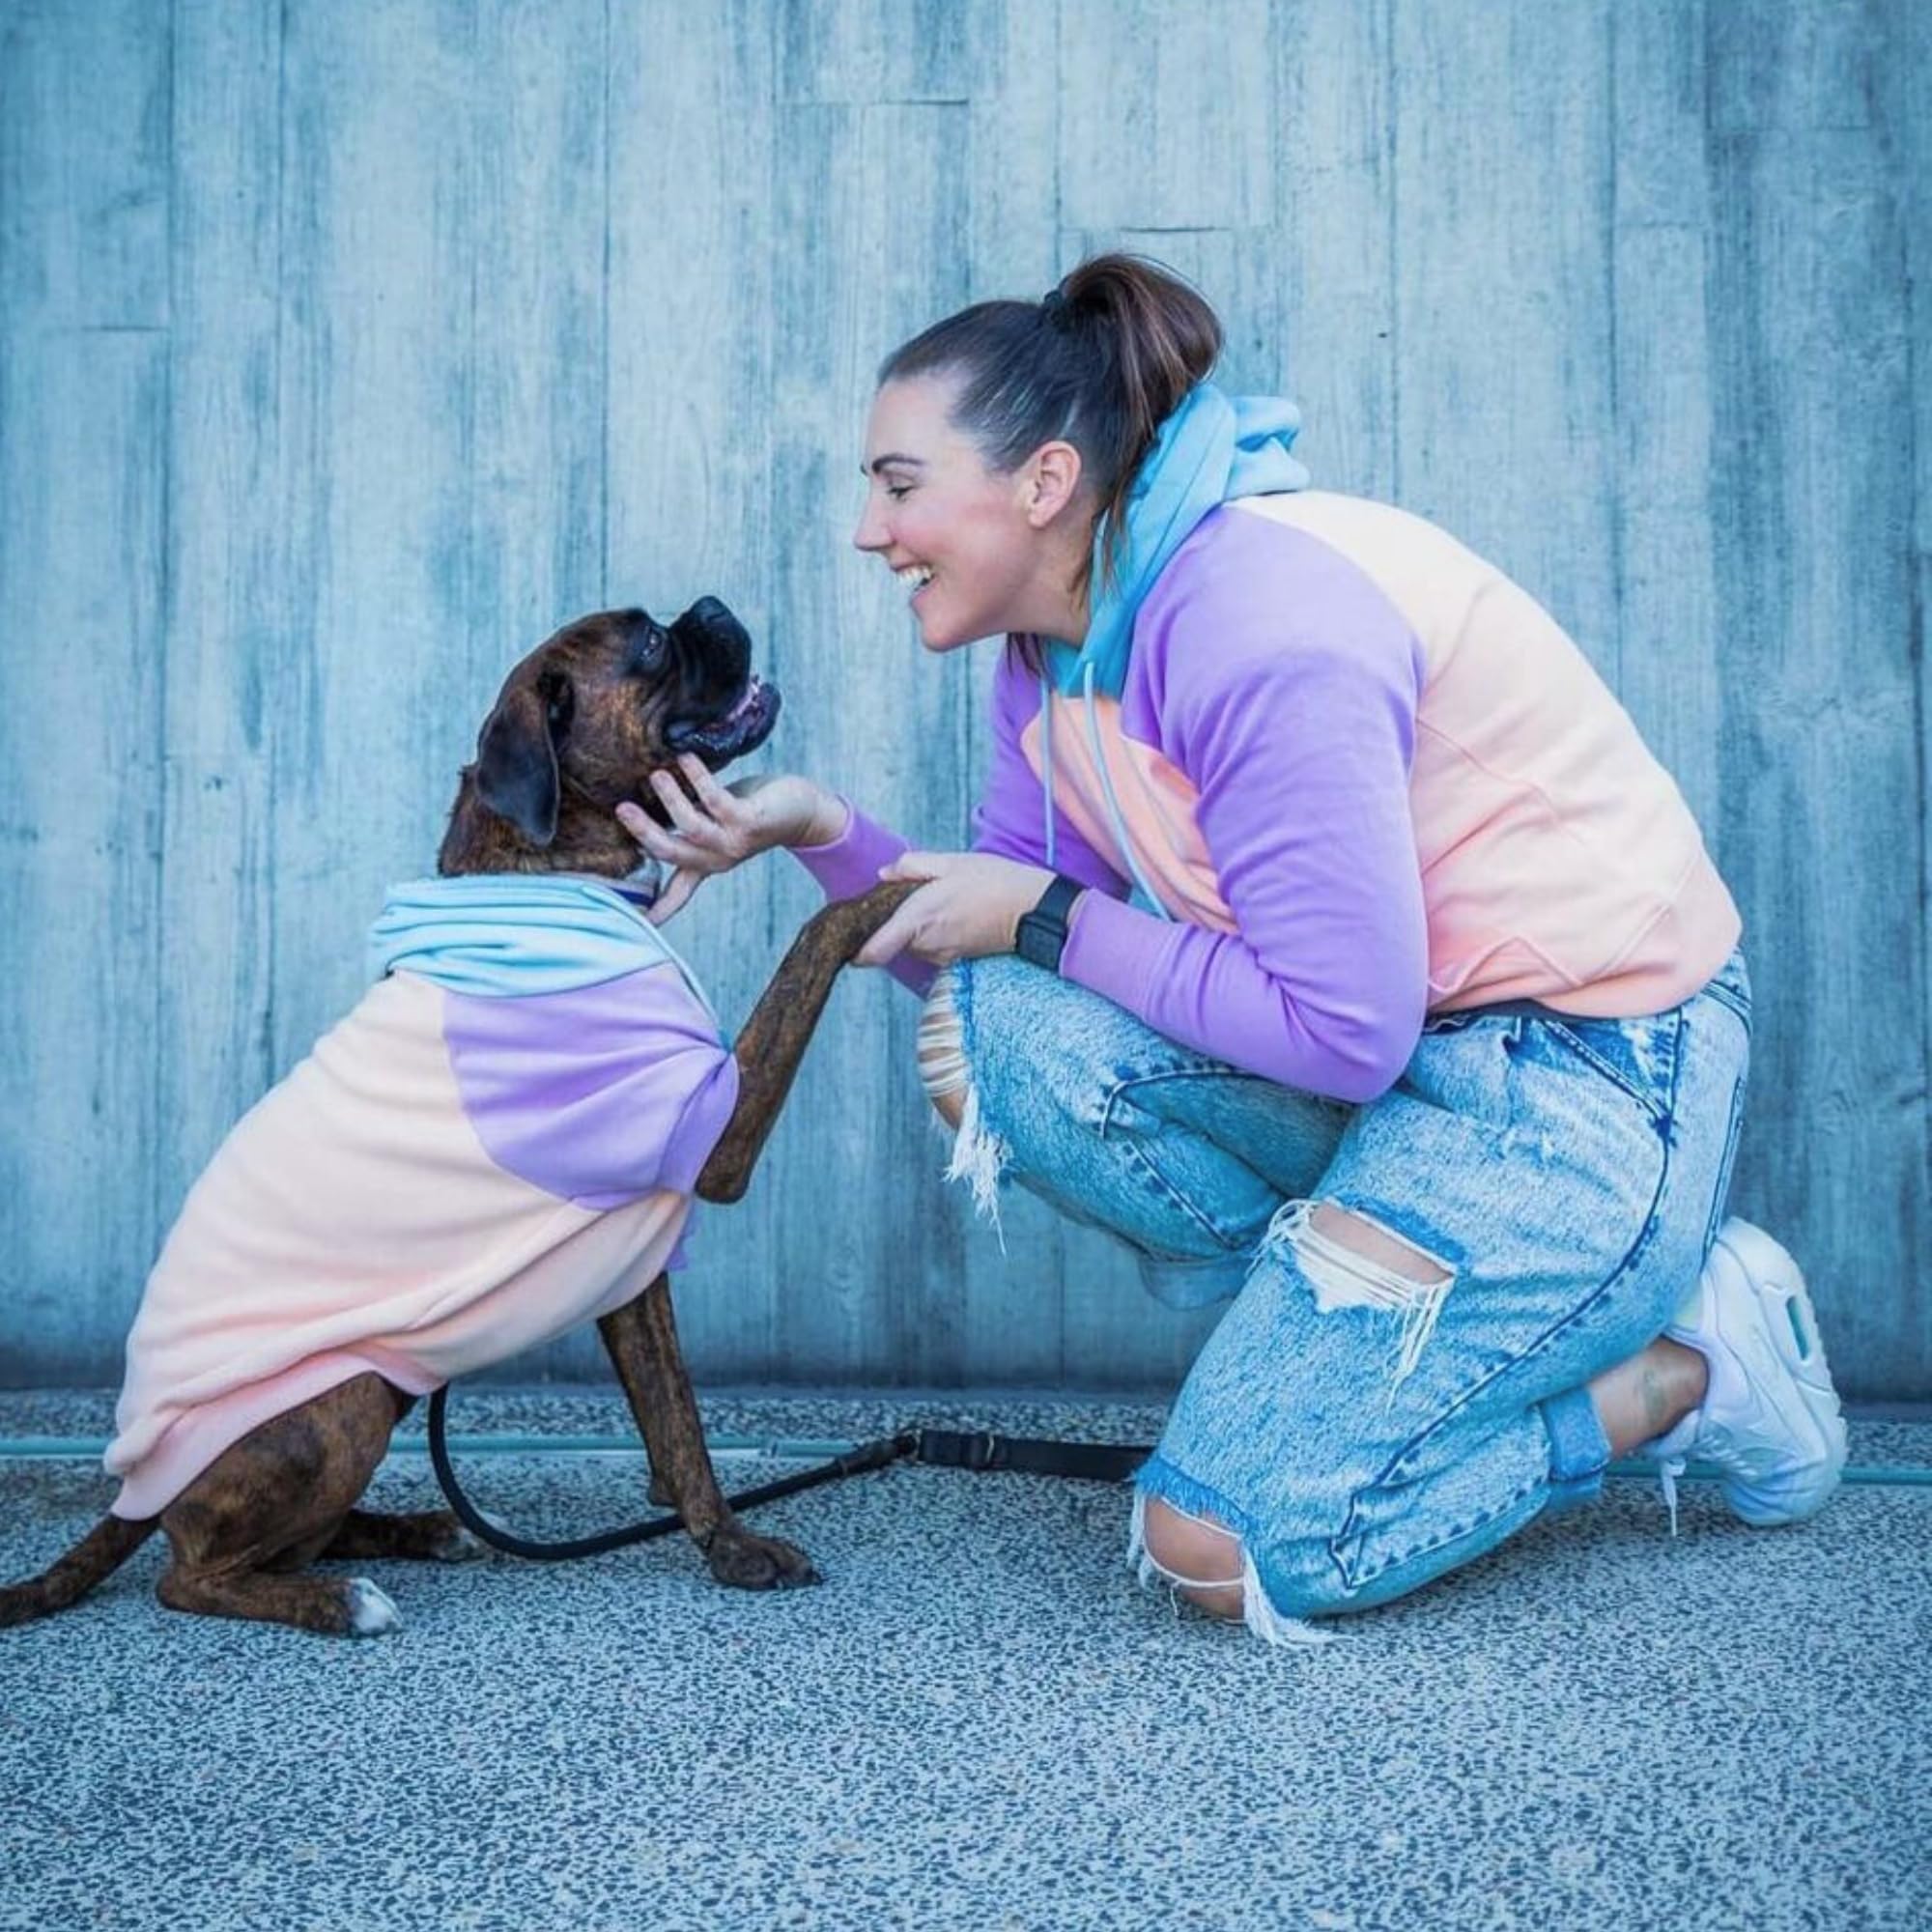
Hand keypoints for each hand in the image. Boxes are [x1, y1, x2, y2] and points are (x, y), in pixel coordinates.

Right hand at [614, 763, 846, 925]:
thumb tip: (639, 815)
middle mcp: (717, 858)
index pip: (676, 891)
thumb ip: (684, 829)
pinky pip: (716, 799)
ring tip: (657, 775)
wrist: (801, 813)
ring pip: (692, 826)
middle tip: (622, 809)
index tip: (637, 921)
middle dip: (645, 832)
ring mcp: (733, 840)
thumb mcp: (713, 828)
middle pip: (672, 852)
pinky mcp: (749, 819)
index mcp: (706, 864)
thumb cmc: (748, 815)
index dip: (656, 907)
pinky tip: (686, 758)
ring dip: (672, 799)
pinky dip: (699, 778)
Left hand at [854, 851, 1055, 969]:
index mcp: (919, 918)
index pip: (872, 952)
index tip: (851, 940)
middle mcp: (927, 943)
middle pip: (891, 942)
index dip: (856, 951)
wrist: (1034, 911)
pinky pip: (930, 947)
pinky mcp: (955, 959)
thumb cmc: (995, 882)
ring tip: (937, 901)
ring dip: (914, 928)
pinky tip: (951, 913)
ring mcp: (941, 954)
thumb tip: (884, 873)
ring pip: (911, 944)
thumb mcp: (952, 862)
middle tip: (907, 896)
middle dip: (892, 923)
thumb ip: (912, 865)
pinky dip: (932, 933)